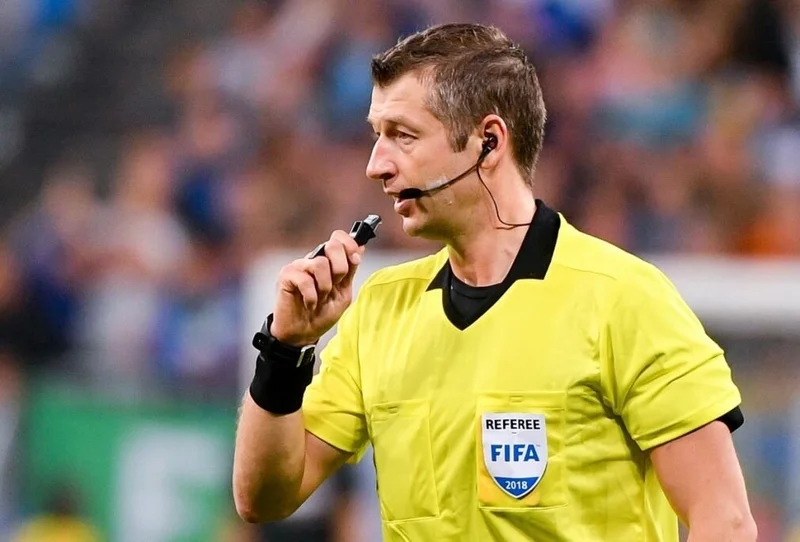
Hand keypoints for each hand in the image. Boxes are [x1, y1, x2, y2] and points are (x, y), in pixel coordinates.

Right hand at [271, 230, 364, 346]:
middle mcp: (313, 259)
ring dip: (325, 287)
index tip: (355, 260)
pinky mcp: (287, 275)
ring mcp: (299, 266)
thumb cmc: (322, 314)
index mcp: (328, 261)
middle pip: (332, 245)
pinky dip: (311, 297)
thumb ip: (350, 271)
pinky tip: (309, 304)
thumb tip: (361, 247)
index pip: (338, 238)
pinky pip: (305, 279)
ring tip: (320, 299)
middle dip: (340, 268)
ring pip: (320, 264)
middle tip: (334, 285)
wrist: (303, 333)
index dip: (350, 245)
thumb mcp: (343, 293)